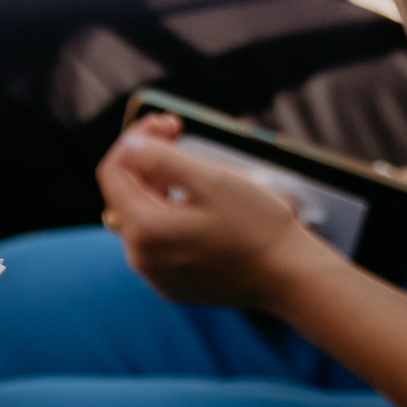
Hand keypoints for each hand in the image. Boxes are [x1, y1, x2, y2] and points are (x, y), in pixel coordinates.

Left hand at [97, 115, 329, 307]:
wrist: (293, 279)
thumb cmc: (258, 227)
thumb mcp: (210, 180)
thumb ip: (161, 159)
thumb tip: (128, 146)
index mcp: (144, 232)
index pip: (113, 173)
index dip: (134, 140)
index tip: (166, 122)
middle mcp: (142, 259)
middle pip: (126, 194)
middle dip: (146, 159)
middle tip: (178, 132)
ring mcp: (157, 276)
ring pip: (141, 217)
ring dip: (157, 185)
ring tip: (188, 164)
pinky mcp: (175, 285)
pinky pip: (159, 242)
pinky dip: (169, 214)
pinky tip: (195, 200)